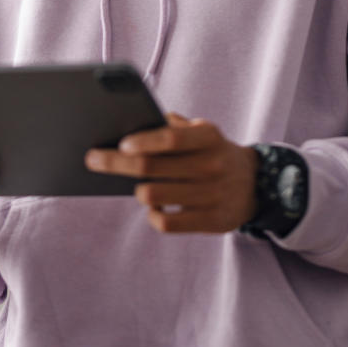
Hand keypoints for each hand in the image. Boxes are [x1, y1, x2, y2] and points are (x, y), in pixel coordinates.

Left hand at [84, 113, 257, 233]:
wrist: (254, 184)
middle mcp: (212, 165)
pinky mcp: (212, 222)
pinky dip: (154, 214)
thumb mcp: (202, 132)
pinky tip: (155, 206)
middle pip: (151, 168)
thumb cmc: (212, 152)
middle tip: (92, 159)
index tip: (119, 143)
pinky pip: (166, 223)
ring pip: (153, 195)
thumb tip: (131, 123)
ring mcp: (213, 195)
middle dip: (115, 163)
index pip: (171, 138)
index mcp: (209, 137)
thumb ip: (172, 126)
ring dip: (138, 190)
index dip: (142, 141)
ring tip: (138, 185)